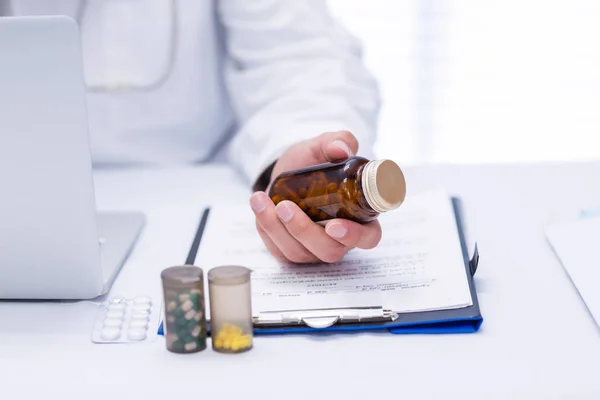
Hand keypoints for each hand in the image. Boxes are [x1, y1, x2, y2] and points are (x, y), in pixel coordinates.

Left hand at [249, 130, 381, 263]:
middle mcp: (340, 238)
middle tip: (286, 206)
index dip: (354, 236)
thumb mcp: (323, 146)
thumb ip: (338, 141)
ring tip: (261, 200)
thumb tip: (342, 148)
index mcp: (358, 215)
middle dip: (304, 231)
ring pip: (300, 252)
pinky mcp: (291, 250)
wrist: (287, 170)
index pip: (368, 237)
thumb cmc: (313, 162)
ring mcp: (314, 248)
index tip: (334, 225)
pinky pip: (279, 250)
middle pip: (329, 250)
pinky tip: (259, 206)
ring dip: (277, 228)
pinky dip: (265, 229)